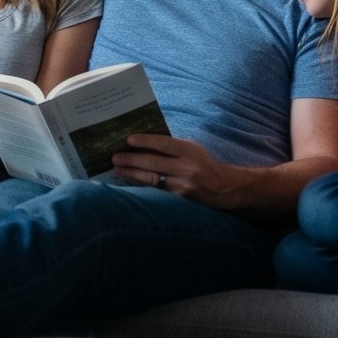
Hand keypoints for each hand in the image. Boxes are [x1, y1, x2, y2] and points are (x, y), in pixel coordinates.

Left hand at [108, 133, 238, 204]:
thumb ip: (172, 146)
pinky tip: (130, 179)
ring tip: (117, 169)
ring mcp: (182, 185)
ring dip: (131, 173)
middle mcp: (186, 168)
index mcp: (190, 151)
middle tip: (114, 157)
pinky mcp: (179, 199)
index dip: (145, 141)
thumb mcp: (192, 148)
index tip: (128, 139)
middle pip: (153, 163)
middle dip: (131, 159)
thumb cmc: (204, 163)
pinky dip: (141, 183)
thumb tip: (144, 142)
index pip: (164, 144)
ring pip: (151, 179)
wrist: (224, 188)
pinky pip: (156, 189)